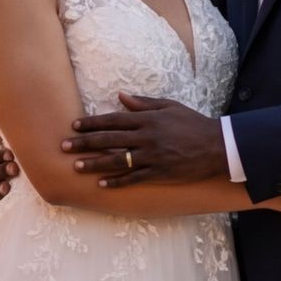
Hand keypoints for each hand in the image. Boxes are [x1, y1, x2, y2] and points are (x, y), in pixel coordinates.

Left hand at [66, 93, 229, 187]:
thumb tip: (121, 96)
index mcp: (148, 119)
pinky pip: (133, 178)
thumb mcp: (169, 107)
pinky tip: (101, 184)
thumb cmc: (193, 123)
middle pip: (109, 139)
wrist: (217, 146)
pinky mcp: (159, 173)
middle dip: (84, 143)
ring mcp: (152, 156)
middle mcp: (146, 137)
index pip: (113, 120)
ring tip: (76, 166)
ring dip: (94, 163)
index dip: (92, 123)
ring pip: (117, 160)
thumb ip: (144, 103)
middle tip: (63, 146)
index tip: (74, 126)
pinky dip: (116, 181)